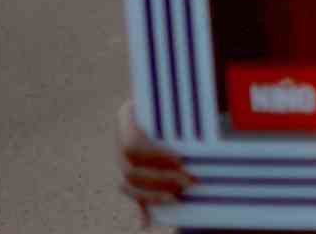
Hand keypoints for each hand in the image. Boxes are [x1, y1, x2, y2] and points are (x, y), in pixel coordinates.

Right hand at [117, 99, 192, 226]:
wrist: (160, 100)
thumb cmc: (173, 94)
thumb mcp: (173, 94)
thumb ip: (181, 99)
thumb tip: (196, 93)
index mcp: (127, 117)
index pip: (133, 143)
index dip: (156, 155)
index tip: (181, 159)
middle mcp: (120, 140)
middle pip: (133, 169)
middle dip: (162, 178)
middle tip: (190, 180)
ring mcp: (121, 160)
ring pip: (130, 185)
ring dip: (155, 193)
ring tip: (180, 195)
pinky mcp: (131, 177)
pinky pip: (133, 196)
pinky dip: (142, 209)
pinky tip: (147, 222)